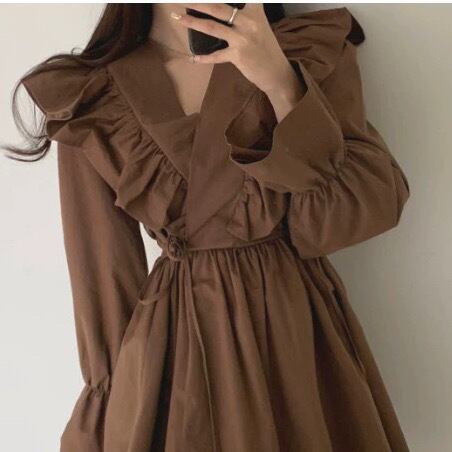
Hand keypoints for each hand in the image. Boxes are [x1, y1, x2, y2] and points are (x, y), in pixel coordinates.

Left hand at [172, 3, 305, 120]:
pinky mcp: (238, 56)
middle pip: (218, 8)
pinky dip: (204, 58)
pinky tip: (194, 59)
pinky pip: (216, 56)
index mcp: (255, 11)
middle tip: (185, 0)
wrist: (276, 73)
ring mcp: (242, 39)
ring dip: (193, 22)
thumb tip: (225, 12)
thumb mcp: (260, 25)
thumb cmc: (266, 49)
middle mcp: (248, 22)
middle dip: (198, 3)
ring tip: (179, 18)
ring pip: (212, 27)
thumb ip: (245, 15)